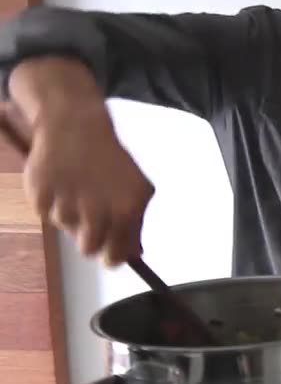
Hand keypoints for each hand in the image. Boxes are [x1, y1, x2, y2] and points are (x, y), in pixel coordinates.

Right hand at [0, 100, 153, 265]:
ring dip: (70, 215)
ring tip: (76, 190)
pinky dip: (51, 202)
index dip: (113, 257)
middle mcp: (97, 209)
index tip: (109, 254)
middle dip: (90, 241)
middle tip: (90, 224)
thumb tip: (134, 255)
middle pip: (89, 249)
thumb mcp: (137, 190)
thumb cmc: (111, 162)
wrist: (78, 127)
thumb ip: (135, 224)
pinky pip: (45, 212)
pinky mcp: (40, 194)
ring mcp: (66, 202)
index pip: (118, 255)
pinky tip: (61, 182)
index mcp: (126, 210)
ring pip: (67, 228)